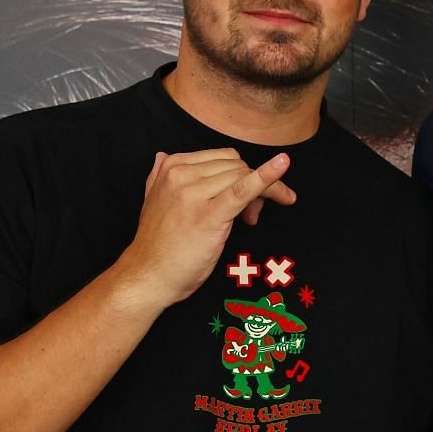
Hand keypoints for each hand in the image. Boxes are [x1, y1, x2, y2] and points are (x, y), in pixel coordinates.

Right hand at [122, 148, 295, 305]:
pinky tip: (283, 164)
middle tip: (250, 215)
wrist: (148, 276)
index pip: (223, 158)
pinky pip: (244, 188)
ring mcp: (194, 192)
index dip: (240, 176)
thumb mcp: (153, 200)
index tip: (243, 200)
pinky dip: (267, 176)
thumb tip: (162, 155)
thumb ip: (159, 176)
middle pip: (237, 166)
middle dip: (253, 186)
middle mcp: (182, 174)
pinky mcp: (209, 214)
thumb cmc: (157, 245)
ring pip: (244, 177)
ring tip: (250, 219)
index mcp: (172, 166)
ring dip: (261, 195)